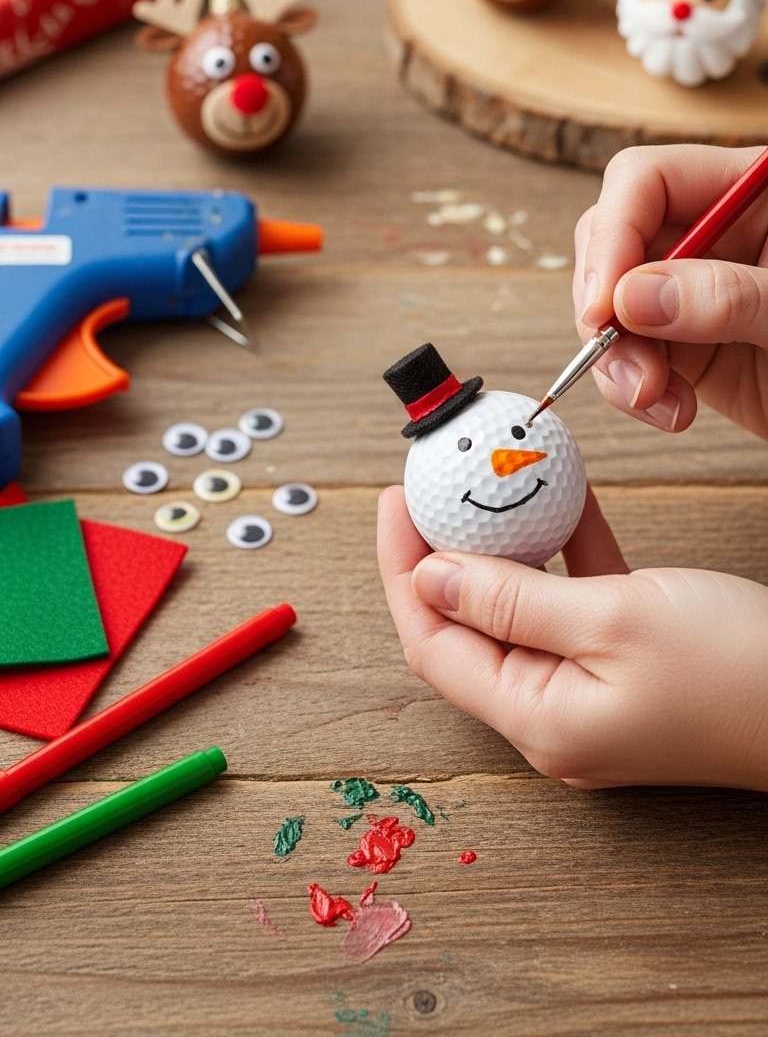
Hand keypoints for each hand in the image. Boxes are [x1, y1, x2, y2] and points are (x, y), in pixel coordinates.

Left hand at [377, 484, 767, 789]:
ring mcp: (590, 694)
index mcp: (538, 720)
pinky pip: (576, 605)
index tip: (397, 501)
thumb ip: (513, 599)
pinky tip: (562, 499)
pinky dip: (565, 553)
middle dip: (442, 552)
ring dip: (503, 545)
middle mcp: (553, 716)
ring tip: (483, 484)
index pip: (433, 641)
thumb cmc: (737, 673)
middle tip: (431, 486)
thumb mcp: (614, 617)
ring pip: (520, 609)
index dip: (402, 570)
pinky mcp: (627, 670)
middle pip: (467, 626)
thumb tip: (432, 575)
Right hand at [573, 143, 767, 438]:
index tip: (605, 304)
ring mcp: (701, 289)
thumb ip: (732, 297)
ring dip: (616, 356)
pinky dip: (633, 387)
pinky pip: (632, 353)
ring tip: (653, 400)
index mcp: (757, 191)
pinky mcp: (692, 345)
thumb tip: (633, 297)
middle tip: (617, 356)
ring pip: (612, 303)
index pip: (648, 179)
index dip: (615, 233)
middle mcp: (719, 232)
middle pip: (617, 236)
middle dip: (604, 300)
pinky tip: (668, 411)